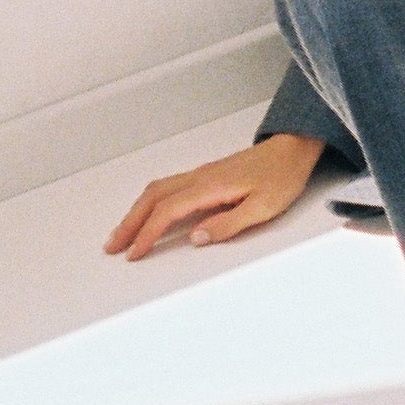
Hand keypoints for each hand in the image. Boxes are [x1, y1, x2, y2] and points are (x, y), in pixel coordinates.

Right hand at [104, 135, 323, 260]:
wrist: (293, 150)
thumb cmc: (282, 178)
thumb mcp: (263, 208)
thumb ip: (228, 224)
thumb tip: (195, 238)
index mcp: (211, 186)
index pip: (168, 211)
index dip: (148, 234)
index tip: (134, 254)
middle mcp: (200, 177)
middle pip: (152, 198)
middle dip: (129, 223)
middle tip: (112, 246)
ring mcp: (201, 174)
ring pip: (157, 190)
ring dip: (135, 211)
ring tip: (122, 233)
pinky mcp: (206, 175)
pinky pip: (167, 187)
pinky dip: (150, 202)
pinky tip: (147, 213)